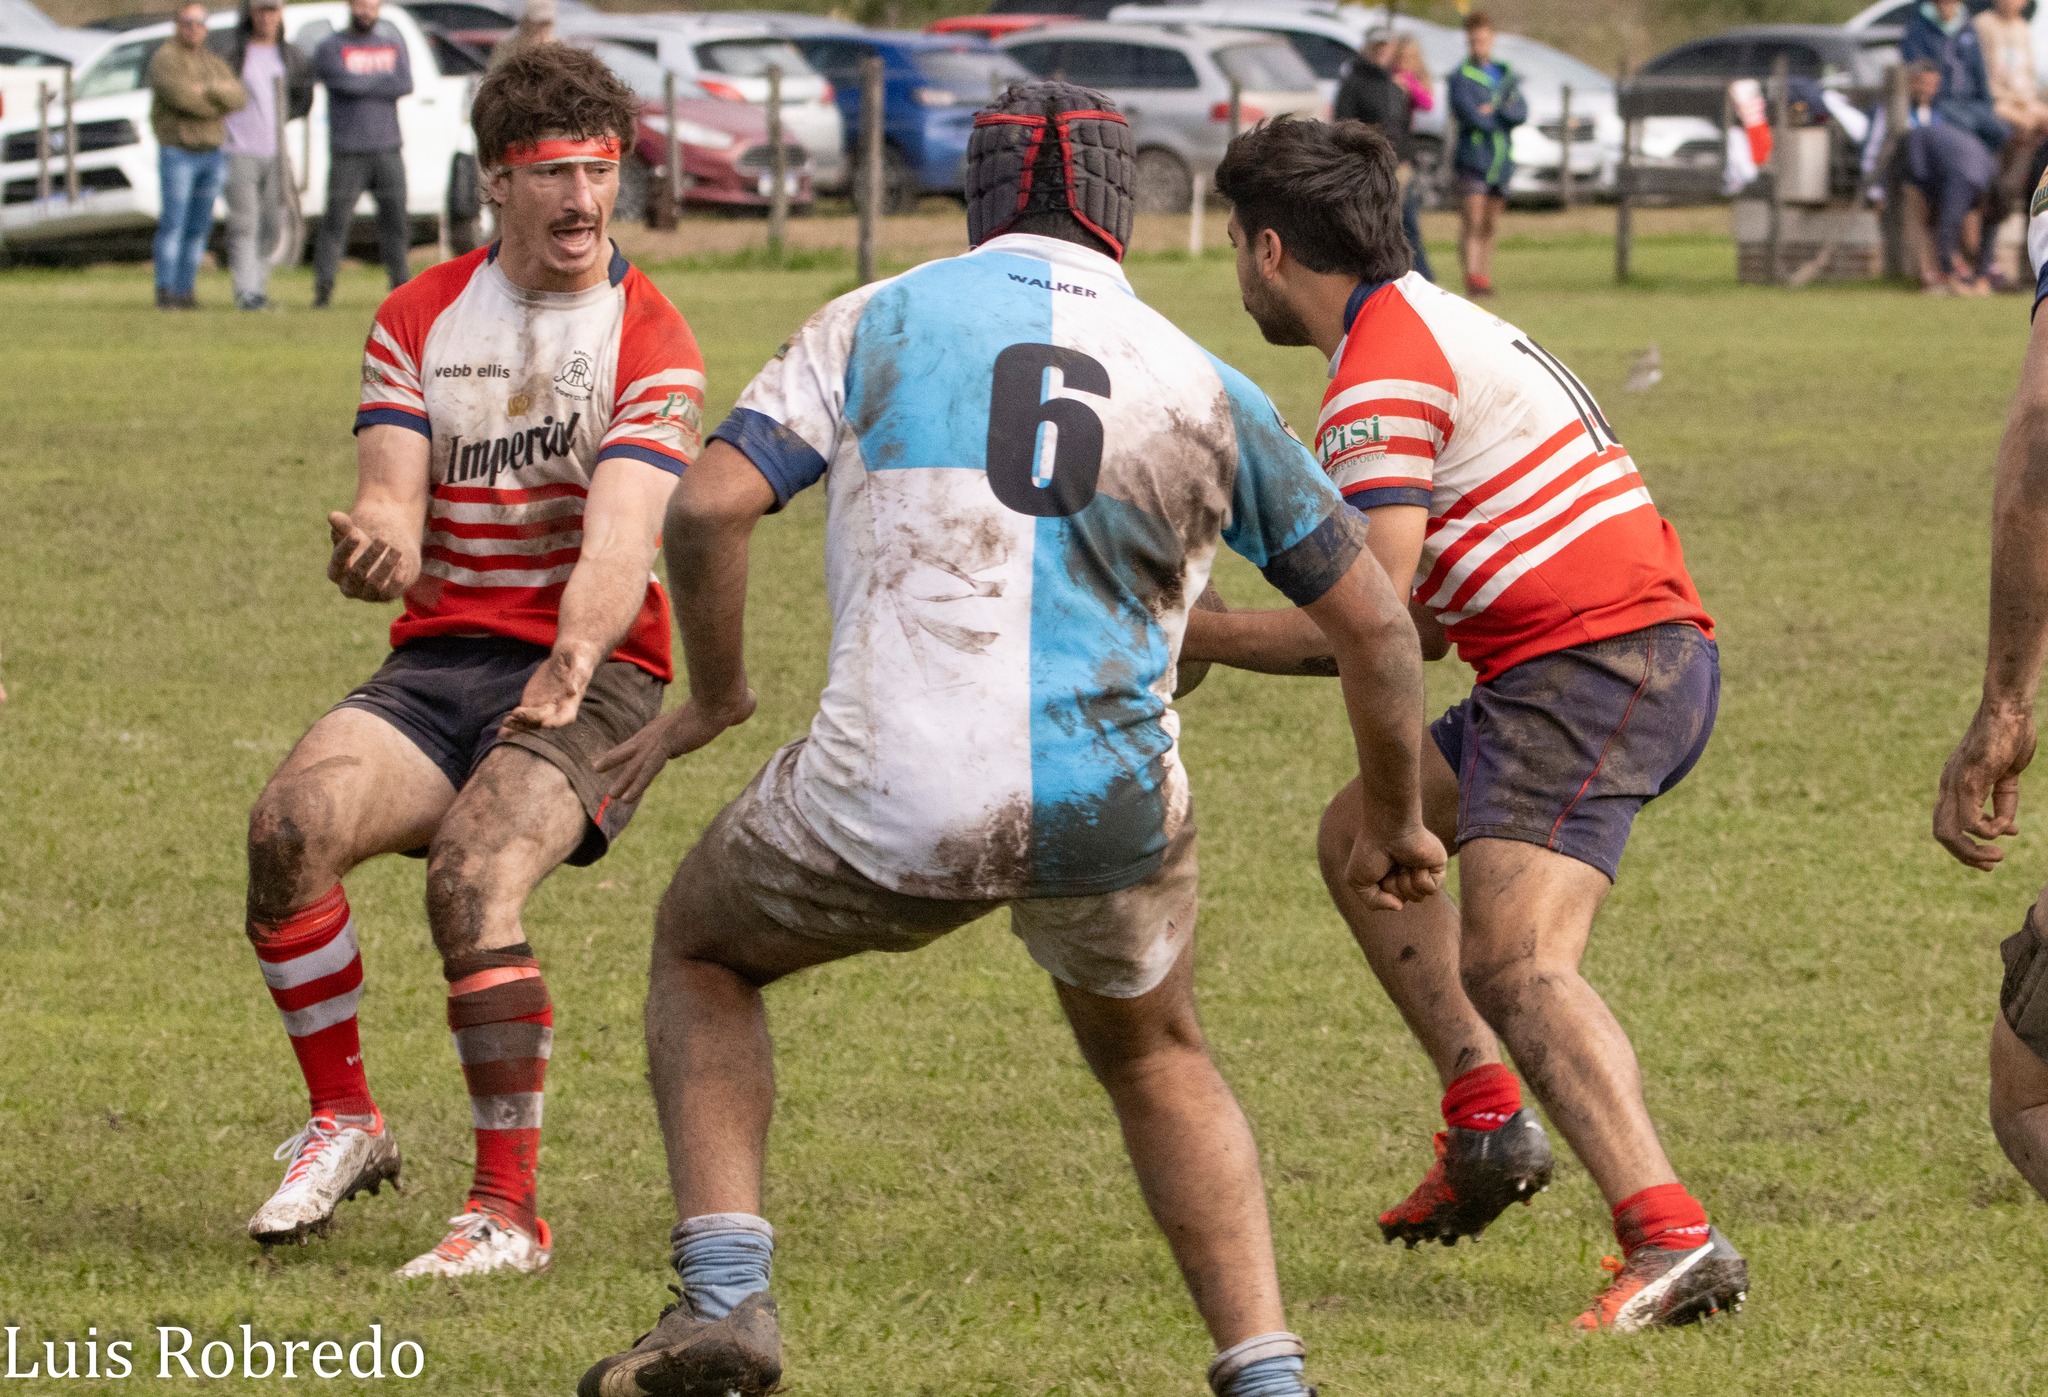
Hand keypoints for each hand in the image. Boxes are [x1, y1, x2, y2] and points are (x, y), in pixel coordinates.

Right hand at [327, 510, 413, 600]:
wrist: (386, 556)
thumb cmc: (363, 544)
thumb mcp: (353, 533)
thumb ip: (343, 526)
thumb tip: (332, 515)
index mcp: (335, 572)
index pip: (337, 562)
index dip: (346, 549)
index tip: (357, 534)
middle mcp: (348, 587)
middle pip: (356, 574)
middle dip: (370, 556)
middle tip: (382, 540)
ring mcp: (367, 594)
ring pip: (374, 585)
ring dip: (386, 566)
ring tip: (396, 549)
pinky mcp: (385, 597)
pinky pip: (390, 592)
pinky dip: (397, 579)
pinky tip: (403, 563)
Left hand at [502, 650, 595, 732]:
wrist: (568, 653)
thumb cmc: (579, 656)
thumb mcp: (580, 662)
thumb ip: (577, 676)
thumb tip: (572, 691)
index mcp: (572, 700)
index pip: (566, 715)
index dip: (557, 721)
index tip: (545, 724)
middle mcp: (558, 707)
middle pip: (544, 718)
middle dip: (531, 719)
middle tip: (517, 714)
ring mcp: (544, 705)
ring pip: (532, 721)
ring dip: (520, 726)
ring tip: (505, 728)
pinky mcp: (533, 701)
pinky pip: (523, 714)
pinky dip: (514, 721)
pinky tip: (503, 727)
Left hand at [595, 690, 756, 805]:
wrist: (723, 696)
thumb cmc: (730, 698)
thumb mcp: (727, 708)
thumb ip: (733, 709)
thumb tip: (747, 703)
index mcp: (670, 724)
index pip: (647, 739)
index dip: (633, 747)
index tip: (623, 753)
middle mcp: (660, 731)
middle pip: (633, 748)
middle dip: (615, 758)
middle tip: (598, 766)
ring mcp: (661, 739)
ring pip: (637, 764)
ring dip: (624, 781)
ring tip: (611, 796)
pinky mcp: (665, 746)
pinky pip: (647, 771)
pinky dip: (636, 784)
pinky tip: (626, 798)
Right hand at [1344, 823, 1448, 911]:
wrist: (1388, 829)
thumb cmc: (1370, 851)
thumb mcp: (1358, 882)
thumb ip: (1373, 903)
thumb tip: (1399, 906)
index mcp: (1390, 874)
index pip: (1390, 899)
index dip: (1381, 891)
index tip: (1376, 870)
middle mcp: (1408, 871)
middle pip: (1403, 900)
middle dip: (1393, 888)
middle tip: (1389, 866)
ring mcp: (1424, 868)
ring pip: (1418, 897)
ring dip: (1405, 884)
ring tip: (1402, 864)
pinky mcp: (1438, 865)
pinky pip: (1431, 889)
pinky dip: (1419, 879)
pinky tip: (1415, 863)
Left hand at [1935, 700, 2036, 869]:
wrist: (2007, 709)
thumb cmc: (2008, 736)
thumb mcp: (2006, 776)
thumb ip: (2003, 801)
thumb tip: (2005, 829)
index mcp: (1954, 785)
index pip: (1946, 824)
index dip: (1964, 846)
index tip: (1993, 854)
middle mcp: (1948, 786)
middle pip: (1941, 834)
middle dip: (1964, 856)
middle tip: (1991, 865)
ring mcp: (1955, 783)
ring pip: (1949, 832)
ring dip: (1972, 851)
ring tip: (1998, 856)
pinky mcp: (1968, 779)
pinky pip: (1969, 819)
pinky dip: (1987, 831)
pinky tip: (2006, 828)